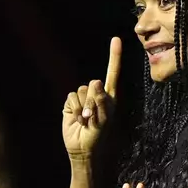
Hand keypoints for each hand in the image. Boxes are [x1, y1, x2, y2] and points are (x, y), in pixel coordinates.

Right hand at [62, 37, 121, 157]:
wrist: (83, 148)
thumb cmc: (99, 136)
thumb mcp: (104, 119)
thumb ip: (101, 100)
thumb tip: (95, 82)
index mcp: (110, 95)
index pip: (113, 72)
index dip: (114, 56)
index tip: (116, 39)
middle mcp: (97, 93)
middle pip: (93, 83)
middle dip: (93, 100)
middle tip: (94, 117)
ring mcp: (83, 98)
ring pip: (81, 90)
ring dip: (83, 107)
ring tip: (87, 120)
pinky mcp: (71, 103)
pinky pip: (71, 97)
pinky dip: (75, 109)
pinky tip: (78, 119)